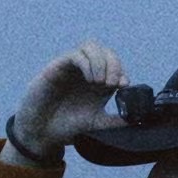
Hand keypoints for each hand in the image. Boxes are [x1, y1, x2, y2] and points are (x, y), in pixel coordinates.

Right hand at [10, 40, 131, 156]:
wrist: (43, 130)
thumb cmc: (67, 125)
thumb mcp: (96, 123)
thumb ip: (115, 120)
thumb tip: (134, 118)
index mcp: (98, 82)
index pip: (115, 65)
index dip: (122, 71)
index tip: (123, 86)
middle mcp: (87, 71)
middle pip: (106, 52)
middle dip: (114, 65)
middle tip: (112, 84)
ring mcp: (73, 68)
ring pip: (91, 46)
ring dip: (101, 61)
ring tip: (101, 82)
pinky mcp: (59, 67)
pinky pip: (76, 55)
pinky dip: (88, 63)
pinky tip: (90, 80)